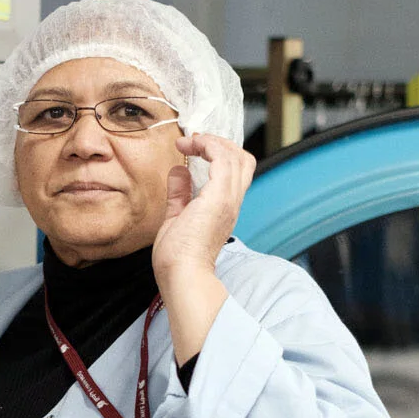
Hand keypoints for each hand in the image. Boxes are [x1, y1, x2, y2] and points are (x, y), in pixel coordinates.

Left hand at [152, 133, 255, 288]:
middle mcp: (231, 202)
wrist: (182, 276)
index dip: (218, 154)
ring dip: (211, 141)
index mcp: (223, 209)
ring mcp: (227, 200)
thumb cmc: (178, 259)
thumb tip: (179, 171)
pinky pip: (222, 159)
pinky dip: (208, 146)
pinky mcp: (219, 197)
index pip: (235, 173)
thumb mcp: (176, 218)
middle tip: (195, 142)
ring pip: (235, 155)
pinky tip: (192, 146)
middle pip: (242, 159)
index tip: (192, 150)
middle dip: (219, 143)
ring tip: (190, 142)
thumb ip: (179, 194)